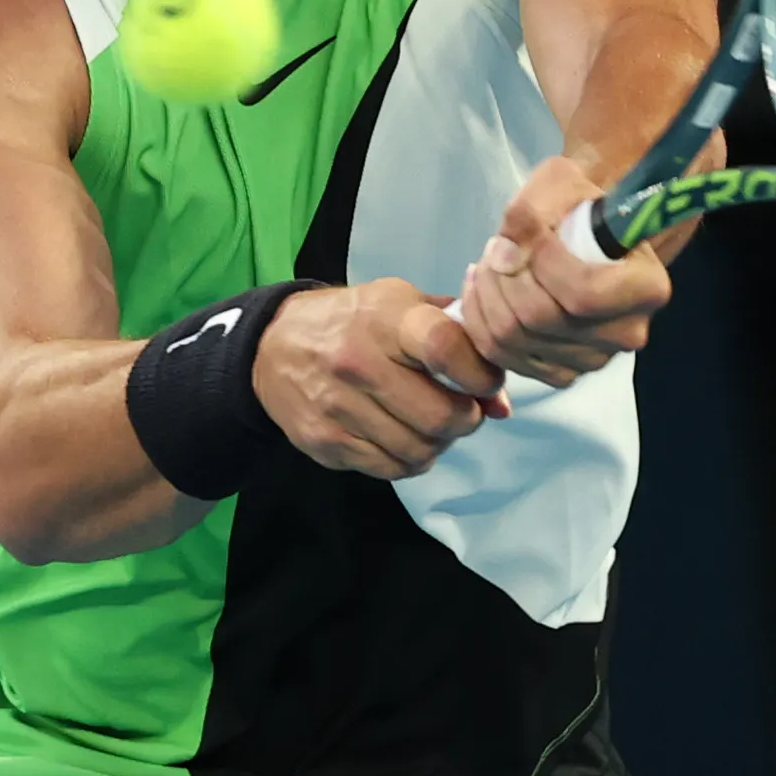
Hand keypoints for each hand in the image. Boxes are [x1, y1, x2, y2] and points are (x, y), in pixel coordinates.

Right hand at [253, 277, 510, 481]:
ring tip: (433, 426)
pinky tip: (406, 439)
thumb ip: (458, 342)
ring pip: (419, 450)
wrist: (275, 345)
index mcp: (385, 319)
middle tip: (463, 412)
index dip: (480, 374)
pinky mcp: (326, 442)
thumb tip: (501, 404)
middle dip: (466, 421)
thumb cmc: (355, 321)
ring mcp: (338, 407)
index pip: (446, 348)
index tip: (485, 382)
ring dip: (439, 445)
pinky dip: (410, 461)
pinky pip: (390, 469)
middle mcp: (358, 362)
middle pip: (440, 416)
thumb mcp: (402, 305)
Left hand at [449, 156, 673, 387]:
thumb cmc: (579, 206)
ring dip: (488, 295)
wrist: (584, 235)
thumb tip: (505, 255)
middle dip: (506, 276)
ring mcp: (593, 360)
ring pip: (515, 339)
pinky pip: (503, 358)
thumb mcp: (561, 183)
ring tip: (490, 262)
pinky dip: (480, 321)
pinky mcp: (561, 374)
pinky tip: (485, 289)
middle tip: (496, 246)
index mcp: (647, 287)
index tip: (527, 230)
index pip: (584, 293)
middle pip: (541, 318)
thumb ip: (532, 209)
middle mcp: (627, 333)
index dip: (542, 263)